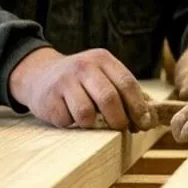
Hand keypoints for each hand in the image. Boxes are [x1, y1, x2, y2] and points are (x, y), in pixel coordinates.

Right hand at [8, 47, 155, 131]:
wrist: (39, 74)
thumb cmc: (81, 80)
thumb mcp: (102, 75)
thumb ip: (123, 91)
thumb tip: (149, 118)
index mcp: (103, 59)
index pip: (127, 83)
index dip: (138, 106)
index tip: (145, 123)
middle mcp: (84, 67)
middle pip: (109, 98)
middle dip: (119, 119)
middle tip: (121, 128)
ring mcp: (64, 82)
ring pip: (86, 114)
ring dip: (93, 125)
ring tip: (91, 121)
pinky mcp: (49, 99)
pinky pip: (67, 121)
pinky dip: (72, 124)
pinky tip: (69, 116)